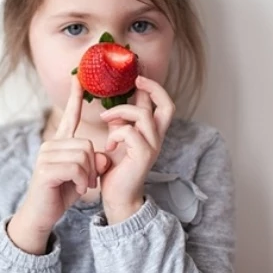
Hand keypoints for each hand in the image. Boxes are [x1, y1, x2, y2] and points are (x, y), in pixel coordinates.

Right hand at [8, 75, 109, 253]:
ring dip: (87, 175)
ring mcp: (46, 156)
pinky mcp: (45, 169)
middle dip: (93, 166)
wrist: (42, 215)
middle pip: (87, 144)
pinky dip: (80, 181)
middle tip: (87, 182)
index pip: (69, 117)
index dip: (74, 98)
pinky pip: (75, 168)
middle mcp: (50, 145)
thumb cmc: (61, 193)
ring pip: (83, 156)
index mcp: (59, 143)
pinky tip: (75, 189)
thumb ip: (94, 163)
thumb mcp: (83, 176)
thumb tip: (102, 157)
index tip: (77, 79)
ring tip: (81, 186)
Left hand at [99, 76, 174, 224]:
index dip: (153, 86)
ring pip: (142, 115)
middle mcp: (157, 138)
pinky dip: (115, 133)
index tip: (137, 75)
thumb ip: (120, 124)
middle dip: (152, 88)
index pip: (162, 104)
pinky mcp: (143, 155)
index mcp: (152, 132)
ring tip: (105, 119)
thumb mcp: (117, 140)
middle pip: (167, 105)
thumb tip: (114, 107)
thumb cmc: (116, 170)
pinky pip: (130, 132)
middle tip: (135, 80)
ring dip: (120, 112)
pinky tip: (108, 146)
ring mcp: (152, 146)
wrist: (117, 197)